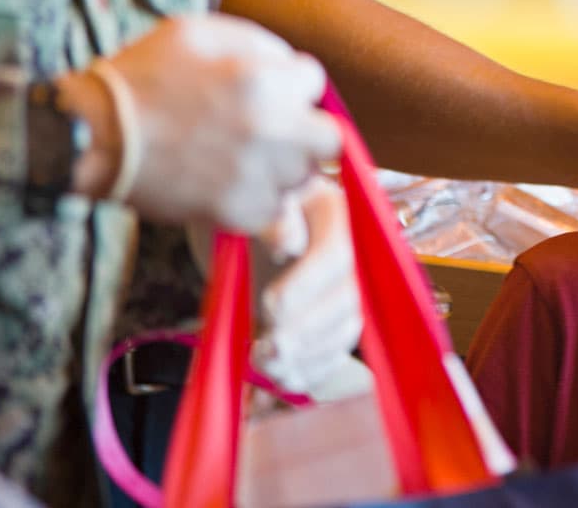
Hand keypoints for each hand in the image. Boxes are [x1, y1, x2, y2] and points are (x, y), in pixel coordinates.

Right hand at [90, 12, 340, 231]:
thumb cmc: (141, 76)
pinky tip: (228, 184)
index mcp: (264, 80)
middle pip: (327, 139)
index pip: (314, 82)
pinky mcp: (237, 212)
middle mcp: (271, 129)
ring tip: (243, 158)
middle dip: (304, 133)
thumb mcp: (198, 31)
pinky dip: (258, 202)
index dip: (290, 85)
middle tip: (272, 132)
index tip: (268, 92)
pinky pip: (273, 212)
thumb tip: (290, 66)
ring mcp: (257, 175)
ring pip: (302, 177)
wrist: (91, 137)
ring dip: (282, 168)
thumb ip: (256, 43)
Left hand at [251, 177, 363, 395]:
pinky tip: (280, 378)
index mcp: (333, 213)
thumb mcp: (243, 201)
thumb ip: (270, 217)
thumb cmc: (233, 204)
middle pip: (347, 299)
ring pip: (346, 330)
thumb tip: (289, 243)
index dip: (307, 287)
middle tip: (266, 349)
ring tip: (264, 363)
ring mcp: (341, 287)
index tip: (269, 305)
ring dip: (307, 356)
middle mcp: (349, 250)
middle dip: (307, 331)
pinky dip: (311, 371)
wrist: (228, 220)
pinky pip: (336, 352)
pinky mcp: (327, 319)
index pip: (337, 256)